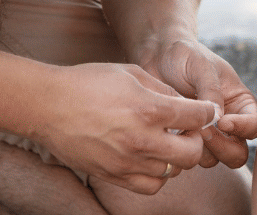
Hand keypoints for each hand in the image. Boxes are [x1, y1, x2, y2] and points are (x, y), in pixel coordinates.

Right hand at [37, 62, 217, 193]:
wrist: (48, 105)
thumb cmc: (88, 82)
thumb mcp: (130, 72)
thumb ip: (163, 89)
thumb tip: (186, 104)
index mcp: (148, 108)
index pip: (199, 117)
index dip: (208, 112)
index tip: (205, 110)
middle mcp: (142, 139)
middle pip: (193, 152)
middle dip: (197, 139)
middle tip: (186, 129)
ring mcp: (127, 161)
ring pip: (174, 171)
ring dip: (176, 156)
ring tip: (165, 140)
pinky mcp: (114, 175)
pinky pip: (151, 185)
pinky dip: (158, 174)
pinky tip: (150, 157)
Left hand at [137, 38, 256, 168]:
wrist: (156, 55)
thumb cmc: (184, 54)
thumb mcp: (201, 66)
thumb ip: (211, 90)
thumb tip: (219, 120)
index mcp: (239, 102)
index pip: (254, 125)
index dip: (243, 128)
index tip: (223, 121)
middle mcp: (227, 121)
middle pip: (238, 152)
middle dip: (223, 147)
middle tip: (204, 133)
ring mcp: (206, 133)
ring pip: (214, 159)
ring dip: (202, 151)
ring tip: (185, 129)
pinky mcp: (185, 139)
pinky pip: (189, 156)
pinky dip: (183, 150)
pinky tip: (172, 132)